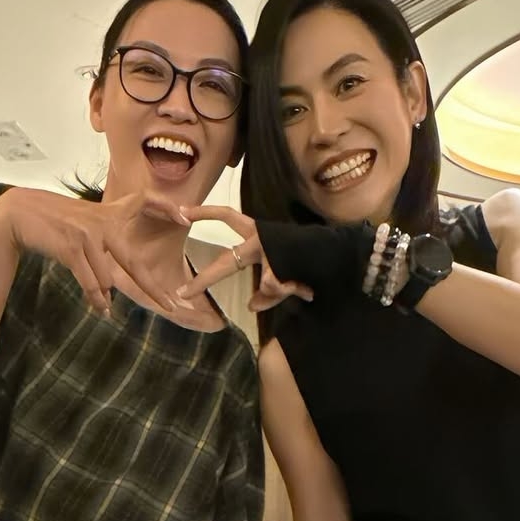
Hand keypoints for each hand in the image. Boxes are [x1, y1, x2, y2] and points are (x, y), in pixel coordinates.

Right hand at [0, 187, 190, 315]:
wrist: (19, 214)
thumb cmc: (52, 223)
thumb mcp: (83, 224)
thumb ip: (102, 246)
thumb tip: (110, 289)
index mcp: (108, 214)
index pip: (144, 201)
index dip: (165, 207)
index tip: (186, 218)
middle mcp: (103, 222)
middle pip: (134, 263)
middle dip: (154, 289)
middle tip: (173, 307)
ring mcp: (89, 234)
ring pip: (107, 280)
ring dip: (101, 296)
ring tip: (99, 303)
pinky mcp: (74, 247)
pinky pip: (92, 282)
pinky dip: (96, 299)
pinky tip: (102, 310)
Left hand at [176, 205, 313, 312]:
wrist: (337, 253)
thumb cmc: (309, 260)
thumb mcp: (283, 276)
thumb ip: (267, 292)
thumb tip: (250, 307)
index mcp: (257, 234)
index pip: (227, 216)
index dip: (205, 213)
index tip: (182, 213)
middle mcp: (260, 238)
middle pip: (226, 261)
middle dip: (205, 280)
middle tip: (183, 294)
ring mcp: (270, 248)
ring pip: (266, 283)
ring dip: (280, 291)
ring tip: (301, 287)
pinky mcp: (281, 260)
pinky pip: (277, 287)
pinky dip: (290, 291)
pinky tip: (305, 287)